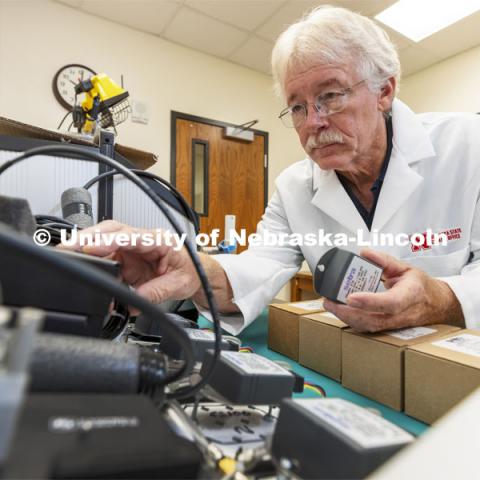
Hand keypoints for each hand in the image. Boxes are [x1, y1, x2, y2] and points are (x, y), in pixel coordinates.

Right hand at [58, 220, 199, 305]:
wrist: (198, 274)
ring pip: (105, 240)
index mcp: (161, 240)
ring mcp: (134, 248)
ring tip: (68, 254)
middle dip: (88, 236)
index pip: (132, 237)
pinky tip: (81, 264)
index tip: (91, 246)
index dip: (110, 241)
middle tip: (68, 246)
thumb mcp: (178, 285)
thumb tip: (132, 301)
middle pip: (112, 231)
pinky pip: (107, 255)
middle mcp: (144, 240)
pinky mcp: (128, 258)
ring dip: (86, 245)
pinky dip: (92, 259)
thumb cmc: (191, 272)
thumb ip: (154, 292)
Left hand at [323, 248, 464, 331]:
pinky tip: (340, 312)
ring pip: (370, 327)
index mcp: (410, 294)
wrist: (437, 304)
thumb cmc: (421, 286)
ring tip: (330, 306)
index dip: (370, 301)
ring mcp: (396, 324)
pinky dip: (352, 322)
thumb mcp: (406, 267)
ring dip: (347, 318)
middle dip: (348, 313)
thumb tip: (364, 253)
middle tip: (329, 301)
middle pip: (374, 319)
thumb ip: (384, 260)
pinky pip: (369, 328)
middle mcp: (403, 313)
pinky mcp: (388, 328)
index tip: (350, 297)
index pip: (390, 302)